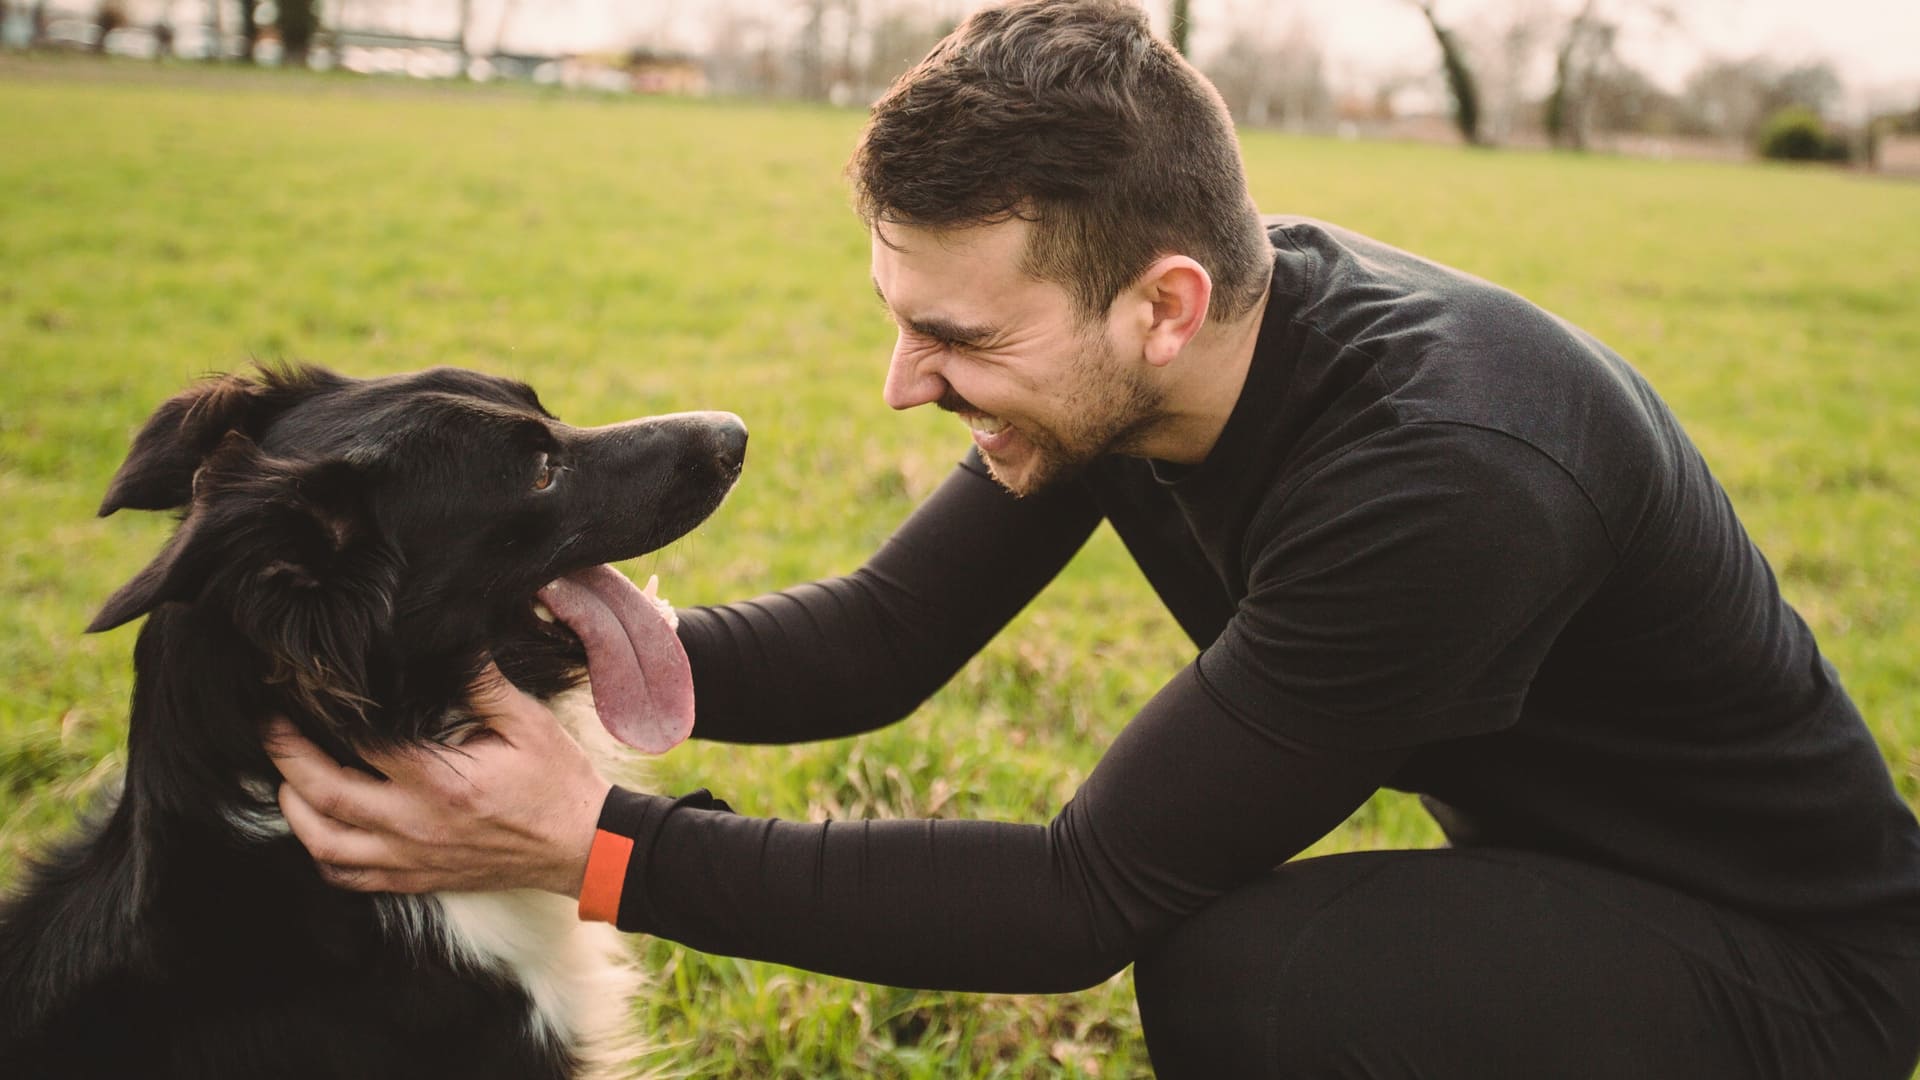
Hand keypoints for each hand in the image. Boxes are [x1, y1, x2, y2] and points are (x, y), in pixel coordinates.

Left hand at [264, 663, 612, 896]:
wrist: (581, 846)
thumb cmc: (557, 783)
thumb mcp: (527, 723)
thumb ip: (480, 683)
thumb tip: (446, 642)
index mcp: (441, 783)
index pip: (361, 744)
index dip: (326, 714)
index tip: (305, 689)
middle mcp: (415, 825)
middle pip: (323, 795)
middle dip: (286, 757)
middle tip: (269, 725)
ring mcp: (411, 859)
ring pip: (324, 843)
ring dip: (292, 808)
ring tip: (284, 776)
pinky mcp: (416, 879)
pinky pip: (349, 878)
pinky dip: (321, 853)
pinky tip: (319, 827)